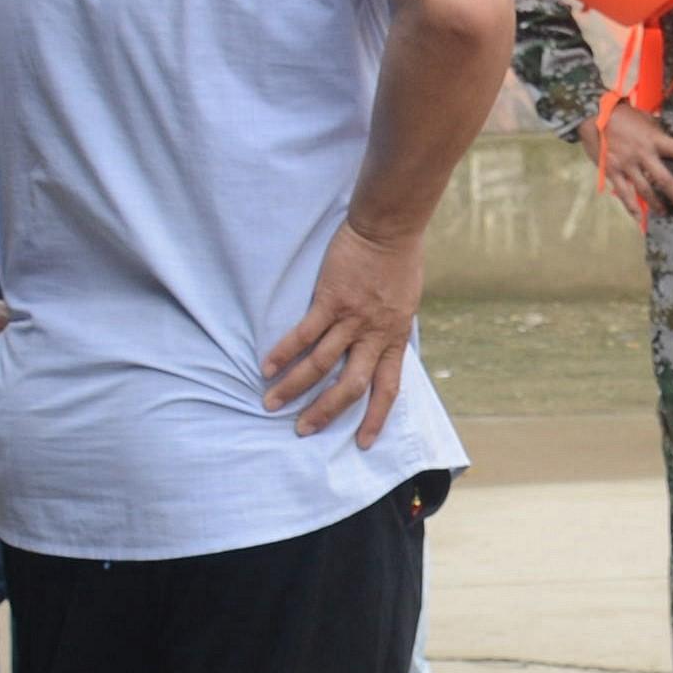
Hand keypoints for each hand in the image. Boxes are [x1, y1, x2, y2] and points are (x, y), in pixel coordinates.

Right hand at [262, 218, 428, 445]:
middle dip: (324, 412)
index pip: (388, 388)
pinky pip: (303, 334)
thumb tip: (380, 346)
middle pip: (350, 386)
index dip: (376, 418)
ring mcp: (351, 319)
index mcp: (394, 338)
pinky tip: (267, 367)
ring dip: (294, 387)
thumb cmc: (399, 262)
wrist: (390, 229)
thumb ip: (389, 329)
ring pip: (320, 364)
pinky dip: (284, 352)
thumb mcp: (405, 304)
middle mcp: (373, 335)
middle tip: (303, 430)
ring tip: (271, 403)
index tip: (363, 443)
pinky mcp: (330, 300)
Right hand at [588, 110, 672, 219]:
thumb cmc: (621, 114)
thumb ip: (656, 131)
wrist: (593, 116)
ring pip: (645, 190)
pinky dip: (631, 206)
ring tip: (664, 213)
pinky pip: (624, 193)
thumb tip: (668, 137)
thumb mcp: (644, 118)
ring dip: (656, 204)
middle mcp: (643, 155)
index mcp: (654, 139)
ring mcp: (627, 165)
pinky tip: (638, 217)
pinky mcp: (612, 171)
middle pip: (664, 180)